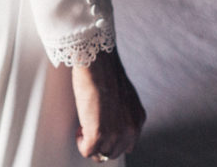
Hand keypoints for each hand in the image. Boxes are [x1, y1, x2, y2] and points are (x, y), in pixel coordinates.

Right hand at [71, 47, 145, 161]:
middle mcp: (130, 130)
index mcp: (138, 118)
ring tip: (83, 127)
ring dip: (90, 144)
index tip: (102, 127)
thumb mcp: (123, 94)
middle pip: (114, 151)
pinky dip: (81, 143)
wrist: (97, 62)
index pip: (127, 143)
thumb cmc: (105, 71)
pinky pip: (87, 151)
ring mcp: (115, 134)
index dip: (112, 138)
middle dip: (101, 143)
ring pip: (101, 153)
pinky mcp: (98, 134)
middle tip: (89, 128)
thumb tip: (111, 117)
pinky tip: (79, 130)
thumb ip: (123, 110)